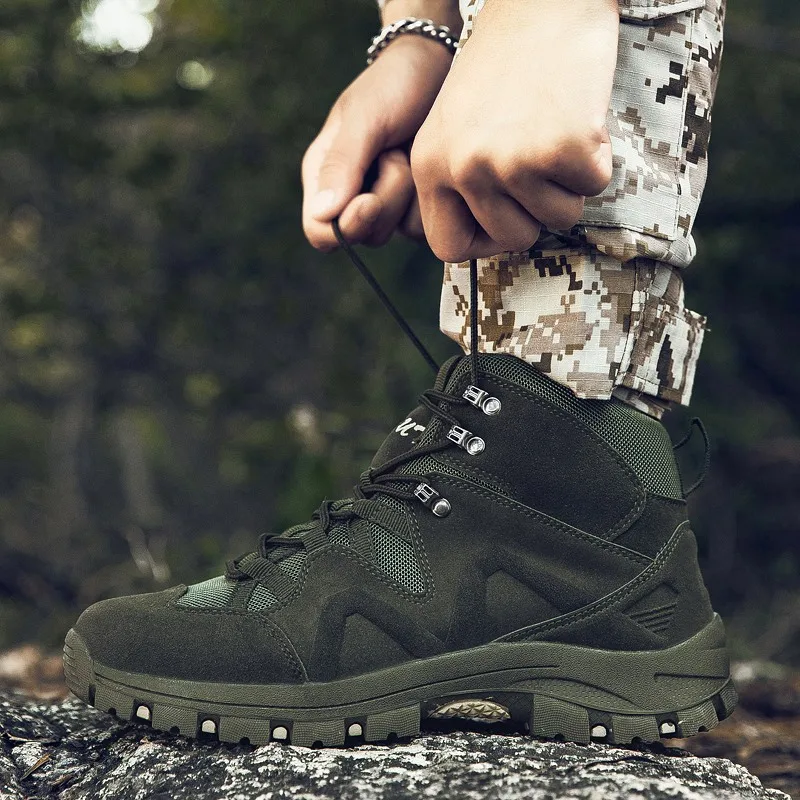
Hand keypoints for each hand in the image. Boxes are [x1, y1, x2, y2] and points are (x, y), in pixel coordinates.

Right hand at [302, 34, 454, 250]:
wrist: (440, 68)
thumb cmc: (395, 85)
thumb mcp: (365, 118)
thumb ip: (342, 164)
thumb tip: (322, 213)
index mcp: (322, 176)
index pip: (319, 231)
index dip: (344, 227)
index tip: (369, 200)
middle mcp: (349, 197)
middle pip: (362, 235)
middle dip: (385, 199)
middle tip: (395, 154)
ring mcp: (384, 205)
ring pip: (395, 232)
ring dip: (408, 194)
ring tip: (410, 152)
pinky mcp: (413, 207)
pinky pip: (422, 225)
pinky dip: (430, 197)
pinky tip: (428, 164)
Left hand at [411, 0, 618, 261]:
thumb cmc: (505, 65)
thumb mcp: (457, 127)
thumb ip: (459, 184)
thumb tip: (482, 243)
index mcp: (430, 165)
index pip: (448, 247)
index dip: (484, 239)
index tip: (506, 214)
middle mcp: (463, 167)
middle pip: (511, 239)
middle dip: (536, 211)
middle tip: (540, 159)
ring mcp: (511, 160)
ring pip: (557, 219)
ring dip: (569, 185)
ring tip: (555, 130)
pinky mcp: (561, 148)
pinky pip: (593, 188)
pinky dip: (598, 159)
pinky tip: (579, 117)